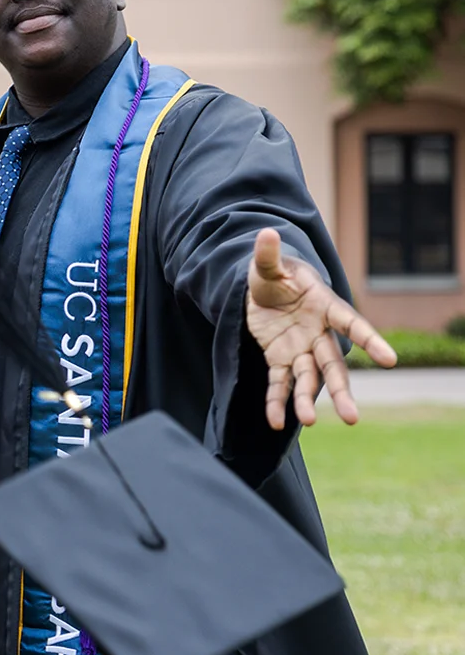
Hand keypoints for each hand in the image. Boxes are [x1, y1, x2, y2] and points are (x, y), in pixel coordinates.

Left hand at [245, 228, 395, 428]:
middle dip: (341, 389)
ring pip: (309, 378)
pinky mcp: (279, 359)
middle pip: (333, 364)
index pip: (350, 324)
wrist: (263, 289)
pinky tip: (276, 421)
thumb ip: (268, 255)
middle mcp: (317, 333)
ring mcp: (299, 349)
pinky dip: (277, 401)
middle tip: (352, 418)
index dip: (370, 340)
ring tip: (310, 422)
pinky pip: (279, 383)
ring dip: (308, 400)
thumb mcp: (267, 264)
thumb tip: (265, 232)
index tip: (390, 359)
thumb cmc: (274, 274)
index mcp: (324, 306)